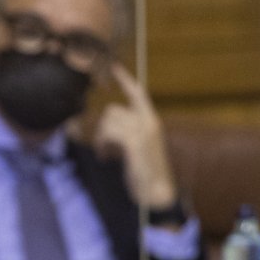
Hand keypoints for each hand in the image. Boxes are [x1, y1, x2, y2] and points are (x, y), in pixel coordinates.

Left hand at [92, 62, 178, 210]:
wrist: (157, 192)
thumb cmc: (146, 172)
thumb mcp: (138, 147)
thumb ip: (129, 133)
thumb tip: (109, 124)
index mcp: (151, 121)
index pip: (137, 93)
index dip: (125, 80)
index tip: (113, 66)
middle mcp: (148, 123)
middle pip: (113, 110)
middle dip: (103, 127)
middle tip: (103, 146)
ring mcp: (142, 132)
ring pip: (109, 121)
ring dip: (101, 138)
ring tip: (105, 153)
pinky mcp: (134, 144)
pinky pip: (109, 133)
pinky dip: (102, 144)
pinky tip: (104, 156)